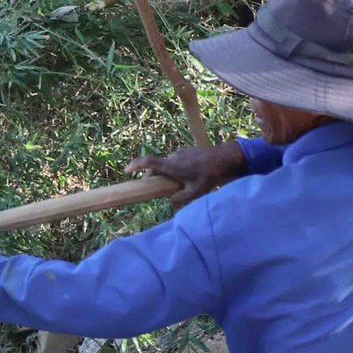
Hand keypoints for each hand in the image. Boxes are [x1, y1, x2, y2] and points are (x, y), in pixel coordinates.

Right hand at [126, 139, 245, 207]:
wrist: (226, 158)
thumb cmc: (209, 176)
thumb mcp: (195, 192)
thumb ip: (179, 199)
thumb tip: (170, 202)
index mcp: (172, 166)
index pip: (148, 162)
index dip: (135, 165)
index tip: (127, 170)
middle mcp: (173, 157)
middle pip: (157, 167)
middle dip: (154, 178)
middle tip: (158, 189)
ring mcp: (181, 152)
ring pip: (167, 164)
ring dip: (168, 174)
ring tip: (178, 184)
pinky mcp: (187, 151)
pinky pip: (176, 161)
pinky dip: (176, 168)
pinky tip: (188, 176)